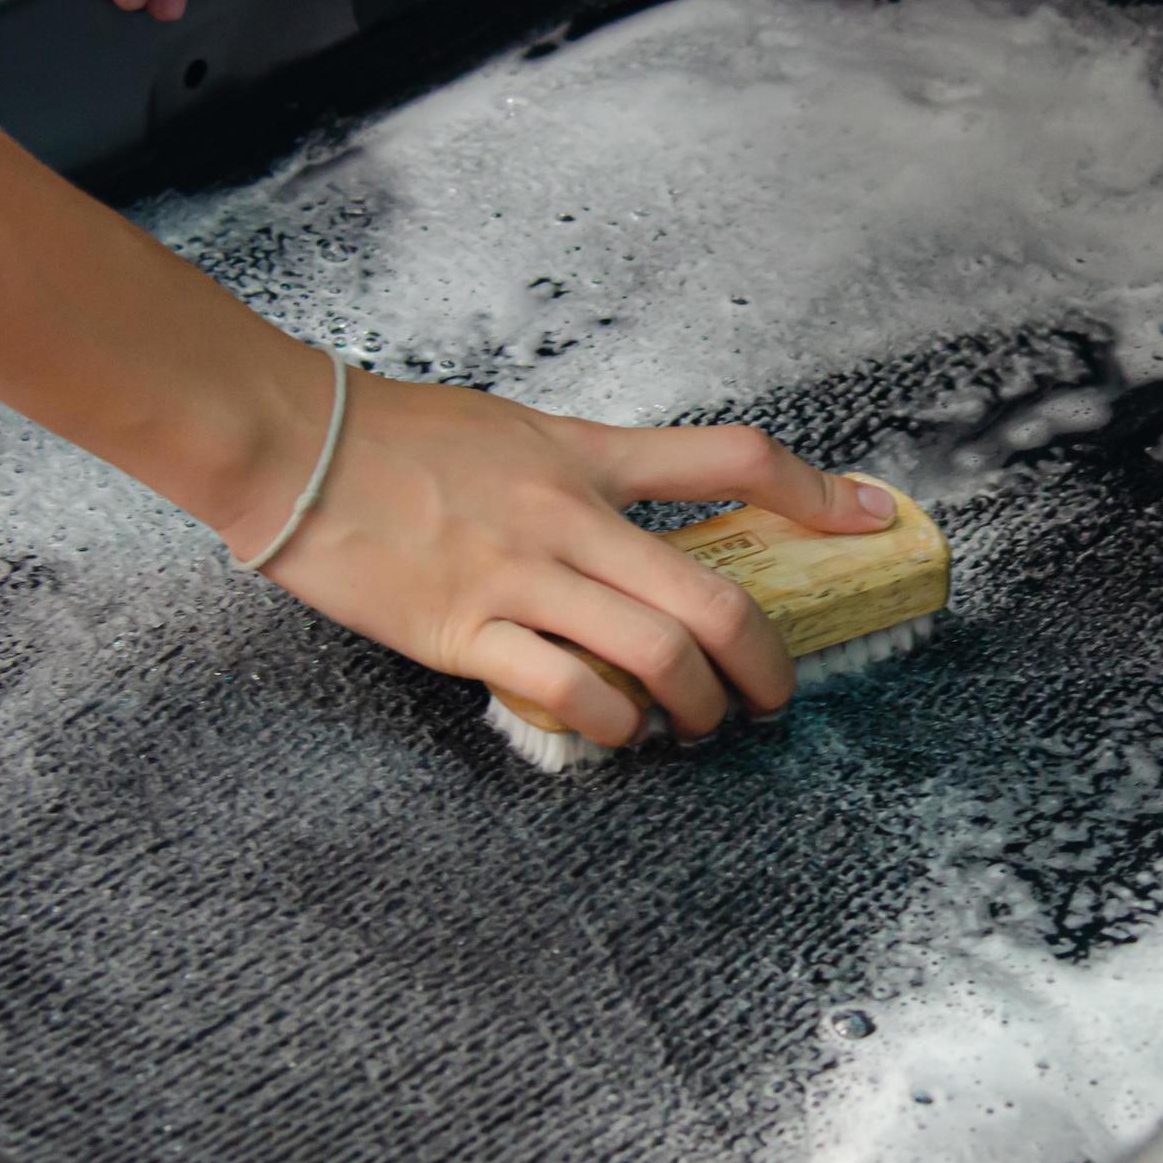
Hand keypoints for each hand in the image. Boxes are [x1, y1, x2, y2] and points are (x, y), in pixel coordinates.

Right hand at [226, 365, 899, 744]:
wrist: (289, 444)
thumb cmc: (396, 436)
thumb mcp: (517, 429)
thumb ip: (585, 471)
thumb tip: (638, 521)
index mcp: (589, 454)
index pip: (732, 458)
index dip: (818, 494)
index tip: (873, 519)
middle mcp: (570, 515)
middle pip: (715, 598)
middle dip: (768, 665)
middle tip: (774, 698)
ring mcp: (519, 576)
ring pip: (656, 659)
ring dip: (698, 710)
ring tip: (698, 727)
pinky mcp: (463, 630)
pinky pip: (567, 694)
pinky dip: (611, 726)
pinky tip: (617, 732)